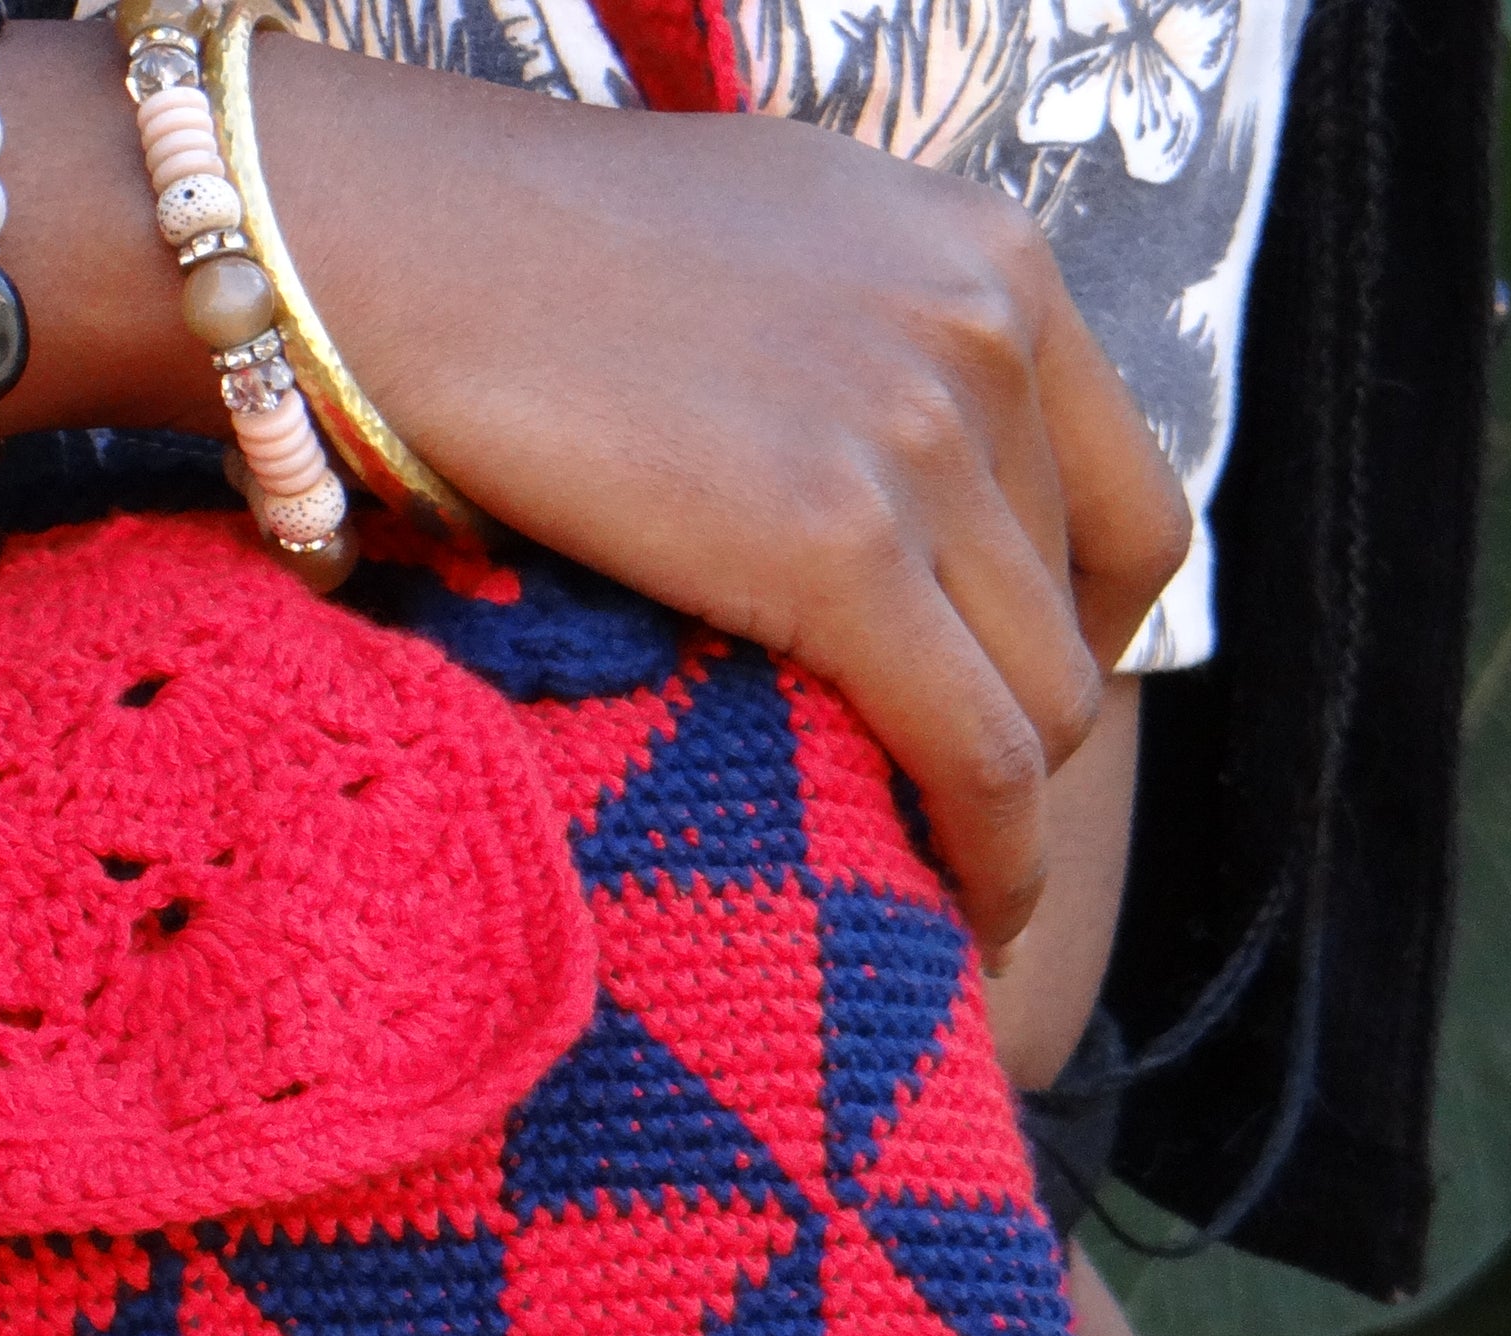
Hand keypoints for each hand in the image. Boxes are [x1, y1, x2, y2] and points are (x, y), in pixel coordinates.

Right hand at [265, 57, 1193, 948]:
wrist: (391, 248)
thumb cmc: (509, 255)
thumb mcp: (756, 249)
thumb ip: (851, 339)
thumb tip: (853, 455)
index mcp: (984, 256)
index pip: (1119, 497)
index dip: (1083, 630)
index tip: (1008, 702)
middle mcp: (984, 332)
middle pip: (1078, 608)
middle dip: (1026, 727)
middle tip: (944, 821)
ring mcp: (919, 437)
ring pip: (1044, 694)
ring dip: (1009, 814)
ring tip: (950, 889)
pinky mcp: (835, 547)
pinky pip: (975, 749)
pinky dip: (991, 854)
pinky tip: (962, 913)